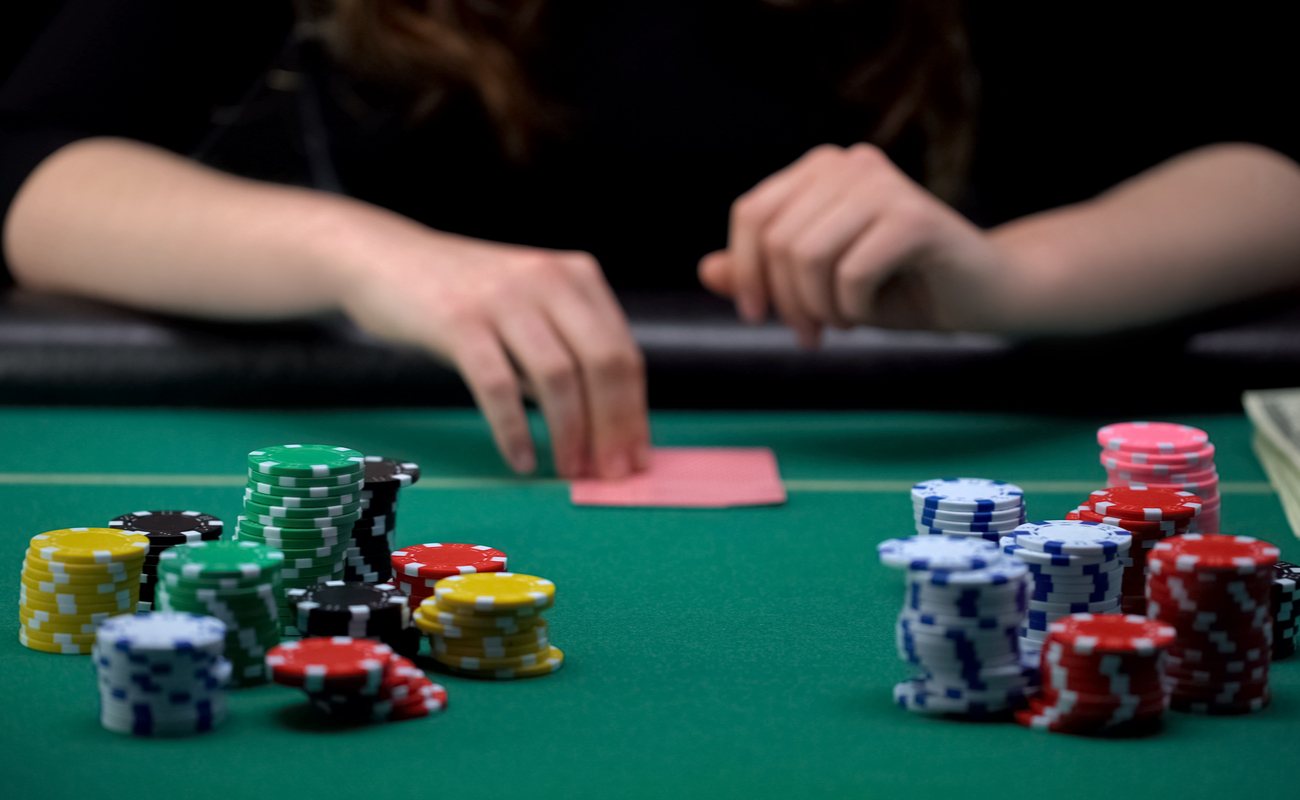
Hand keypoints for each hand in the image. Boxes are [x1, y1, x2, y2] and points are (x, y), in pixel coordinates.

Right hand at [332, 221, 649, 478]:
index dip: (635, 412)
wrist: (386, 258)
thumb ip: (567, 351)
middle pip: (602, 363)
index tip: (636, 458)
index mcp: (577, 277)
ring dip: (569, 433)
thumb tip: (606, 427)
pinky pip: (498, 387)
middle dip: (613, 427)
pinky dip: (514, 430)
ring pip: (557, 377)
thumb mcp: (531, 307)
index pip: (624, 352)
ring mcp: (503, 298)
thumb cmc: (467, 296)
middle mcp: (548, 280)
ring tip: (569, 469)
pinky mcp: (459, 321)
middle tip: (610, 474)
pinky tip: (521, 458)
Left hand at [699, 143, 1016, 342]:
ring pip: (808, 256)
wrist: (981, 293)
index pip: (752, 213)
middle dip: (786, 300)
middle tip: (809, 334)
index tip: (757, 316)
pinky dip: (853, 308)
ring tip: (843, 322)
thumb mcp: (816, 285)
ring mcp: (883, 185)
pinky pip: (852, 273)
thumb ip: (763, 274)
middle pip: (778, 239)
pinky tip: (870, 313)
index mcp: (820, 170)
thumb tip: (707, 270)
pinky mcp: (914, 217)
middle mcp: (849, 163)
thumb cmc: (897, 287)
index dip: (746, 271)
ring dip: (819, 306)